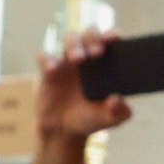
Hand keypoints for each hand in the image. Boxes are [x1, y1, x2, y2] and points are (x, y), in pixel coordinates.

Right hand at [38, 34, 136, 162]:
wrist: (63, 130)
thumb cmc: (89, 118)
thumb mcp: (108, 119)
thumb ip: (119, 112)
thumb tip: (117, 100)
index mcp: (105, 63)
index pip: (110, 40)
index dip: (112, 35)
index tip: (115, 38)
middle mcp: (87, 56)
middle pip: (90, 33)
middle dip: (94, 37)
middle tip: (97, 53)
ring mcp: (67, 61)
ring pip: (70, 38)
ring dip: (74, 44)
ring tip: (78, 59)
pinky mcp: (48, 70)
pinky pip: (44, 55)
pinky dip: (47, 58)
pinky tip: (53, 69)